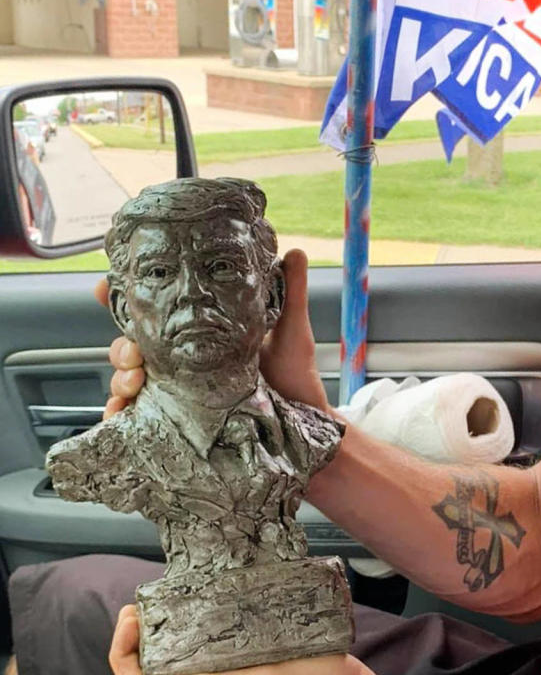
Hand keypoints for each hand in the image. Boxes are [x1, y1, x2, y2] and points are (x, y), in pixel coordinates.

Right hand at [96, 249, 332, 419]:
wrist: (303, 421)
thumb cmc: (293, 376)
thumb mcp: (290, 329)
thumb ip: (290, 291)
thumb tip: (295, 252)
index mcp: (198, 335)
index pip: (154, 315)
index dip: (123, 302)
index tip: (103, 287)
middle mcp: (182, 362)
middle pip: (133, 348)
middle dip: (123, 346)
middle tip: (135, 351)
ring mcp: (178, 392)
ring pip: (130, 380)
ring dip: (121, 377)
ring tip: (135, 379)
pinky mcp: (178, 422)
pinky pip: (138, 420)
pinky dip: (120, 415)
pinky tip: (121, 413)